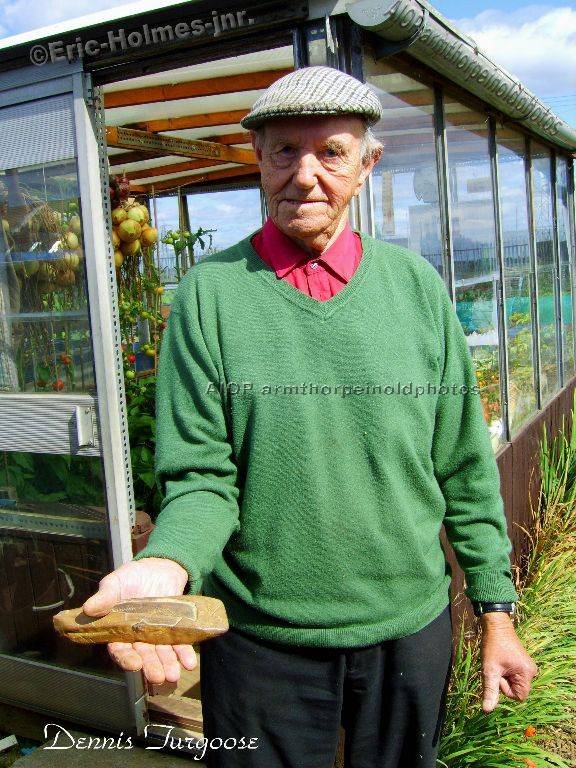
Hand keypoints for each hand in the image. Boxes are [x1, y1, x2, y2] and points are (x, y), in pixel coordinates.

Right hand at [82, 557, 196, 684]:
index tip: (134, 664)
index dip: (127, 658)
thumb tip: (88, 609)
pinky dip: (184, 653)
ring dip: (168, 664)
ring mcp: (157, 634)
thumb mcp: (115, 583)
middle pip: (144, 656)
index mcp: (119, 631)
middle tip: (158, 677)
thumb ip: (104, 597)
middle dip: (151, 667)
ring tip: (173, 675)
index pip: (121, 649)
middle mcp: (138, 637)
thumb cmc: (131, 577)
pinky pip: (180, 643)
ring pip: (162, 653)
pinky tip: (189, 663)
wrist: (158, 567)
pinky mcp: (174, 628)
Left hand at [479, 612, 538, 712]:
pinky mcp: (523, 663)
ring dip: (503, 676)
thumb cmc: (492, 646)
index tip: (498, 674)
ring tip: (497, 662)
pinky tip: (500, 661)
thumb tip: (487, 710)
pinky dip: (505, 672)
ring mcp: (528, 667)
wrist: (496, 625)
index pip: (518, 697)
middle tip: (496, 666)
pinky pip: (514, 676)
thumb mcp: (489, 670)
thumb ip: (490, 691)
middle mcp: (532, 671)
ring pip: (514, 683)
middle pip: (517, 690)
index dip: (505, 689)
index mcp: (527, 673)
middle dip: (504, 682)